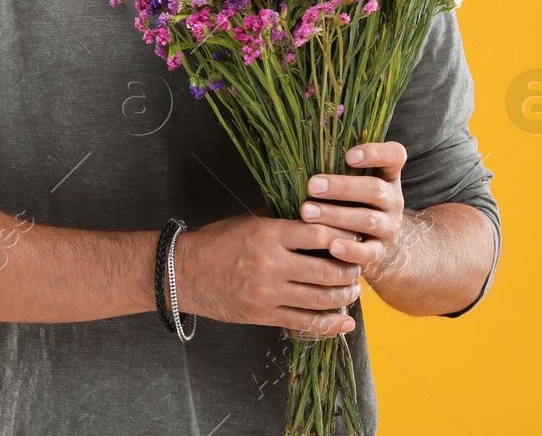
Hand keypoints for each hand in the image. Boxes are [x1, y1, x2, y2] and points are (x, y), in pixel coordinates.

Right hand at [174, 212, 362, 336]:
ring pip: (322, 298)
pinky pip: (305, 323)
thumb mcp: (247, 222)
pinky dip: (330, 324)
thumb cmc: (216, 242)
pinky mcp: (263, 315)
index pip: (320, 233)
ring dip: (345, 295)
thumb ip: (280, 220)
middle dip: (351, 269)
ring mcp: (268, 293)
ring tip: (352, 290)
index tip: (355, 237)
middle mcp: (271, 264)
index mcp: (267, 234)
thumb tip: (315, 216)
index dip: (344, 235)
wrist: (182, 273)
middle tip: (358, 267)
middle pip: (328, 269)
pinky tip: (345, 321)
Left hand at [303, 142, 407, 281]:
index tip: (349, 155)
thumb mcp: (354, 181)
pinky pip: (369, 252)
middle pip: (375, 190)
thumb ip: (337, 165)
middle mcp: (392, 200)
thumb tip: (299, 147)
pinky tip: (332, 246)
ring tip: (307, 212)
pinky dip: (351, 250)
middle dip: (342, 187)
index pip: (394, 156)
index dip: (375, 153)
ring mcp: (388, 227)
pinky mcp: (380, 252)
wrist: (379, 242)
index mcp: (387, 176)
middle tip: (312, 185)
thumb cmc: (354, 202)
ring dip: (336, 216)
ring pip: (368, 220)